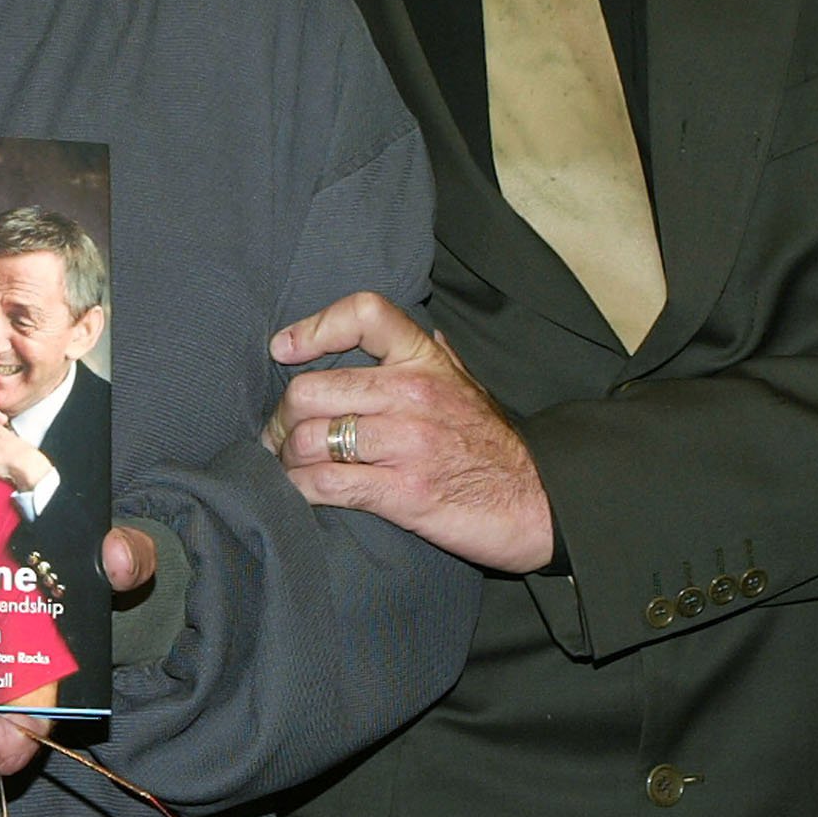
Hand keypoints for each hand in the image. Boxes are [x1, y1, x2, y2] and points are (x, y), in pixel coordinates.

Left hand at [265, 292, 551, 571]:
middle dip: (282, 419)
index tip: (285, 350)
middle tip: (278, 438)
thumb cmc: (496, 445)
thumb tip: (422, 330)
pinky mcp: (403, 492)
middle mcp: (413, 392)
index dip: (314, 327)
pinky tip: (300, 493)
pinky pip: (326, 484)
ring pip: (309, 439)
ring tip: (288, 469)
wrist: (539, 503)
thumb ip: (436, 357)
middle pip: (311, 390)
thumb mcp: (469, 384)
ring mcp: (407, 442)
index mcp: (426, 359)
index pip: (364, 314)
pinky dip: (300, 490)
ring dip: (286, 460)